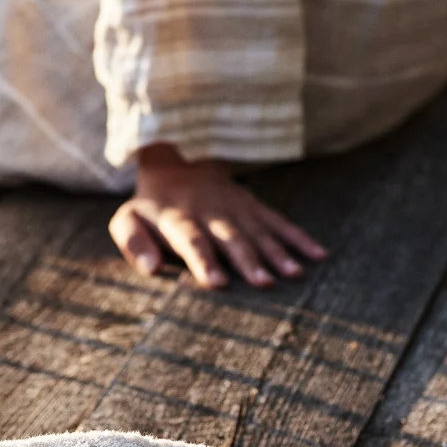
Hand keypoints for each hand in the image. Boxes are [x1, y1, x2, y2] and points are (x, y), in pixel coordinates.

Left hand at [109, 143, 326, 289]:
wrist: (177, 162)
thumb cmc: (151, 206)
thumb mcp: (128, 219)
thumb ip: (134, 243)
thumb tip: (150, 269)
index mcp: (178, 220)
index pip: (192, 240)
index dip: (204, 260)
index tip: (217, 283)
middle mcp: (210, 214)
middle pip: (230, 238)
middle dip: (247, 260)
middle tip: (263, 284)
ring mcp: (236, 209)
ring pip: (258, 231)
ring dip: (277, 252)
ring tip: (294, 274)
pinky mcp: (255, 207)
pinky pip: (280, 222)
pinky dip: (300, 238)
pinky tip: (318, 255)